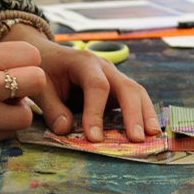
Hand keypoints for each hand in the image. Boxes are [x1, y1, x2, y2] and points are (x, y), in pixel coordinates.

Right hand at [0, 42, 46, 154]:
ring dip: (17, 114)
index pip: (30, 56)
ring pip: (25, 115)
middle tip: (15, 92)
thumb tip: (21, 69)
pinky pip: (4, 135)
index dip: (28, 64)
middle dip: (30, 87)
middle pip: (36, 81)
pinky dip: (0, 130)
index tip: (18, 69)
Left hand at [1, 25, 162, 142]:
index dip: (97, 112)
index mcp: (84, 62)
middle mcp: (104, 67)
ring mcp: (114, 76)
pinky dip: (143, 113)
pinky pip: (135, 99)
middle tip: (137, 139)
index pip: (96, 86)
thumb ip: (51, 109)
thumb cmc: (44, 70)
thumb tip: (66, 130)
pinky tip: (149, 131)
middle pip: (126, 87)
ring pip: (136, 92)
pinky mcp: (117, 88)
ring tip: (153, 135)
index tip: (94, 138)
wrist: (48, 55)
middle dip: (133, 113)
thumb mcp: (40, 87)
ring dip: (146, 113)